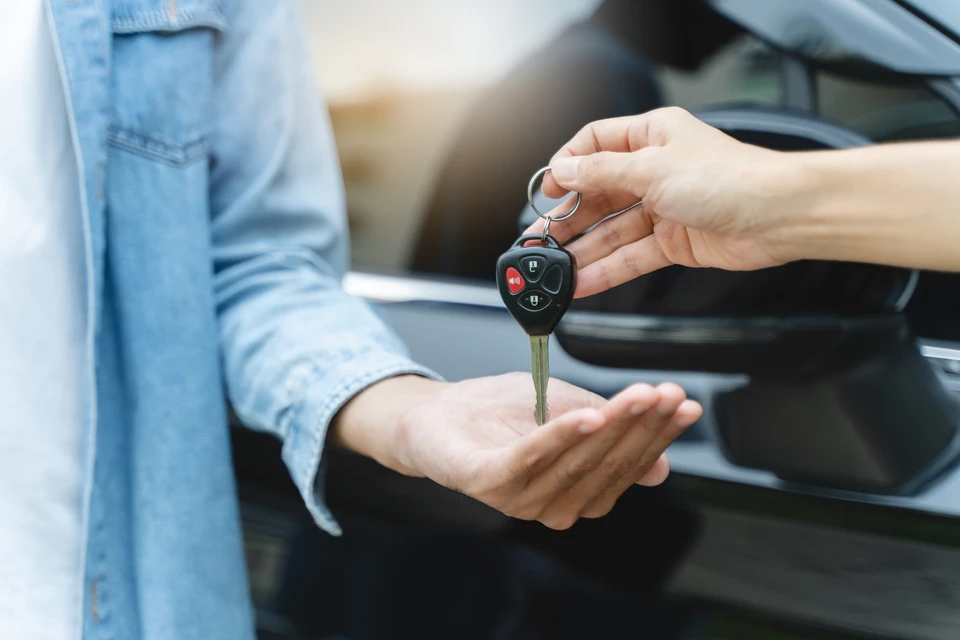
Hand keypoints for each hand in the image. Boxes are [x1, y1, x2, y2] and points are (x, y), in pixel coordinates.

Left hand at [333, 374, 700, 529]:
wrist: (433, 412)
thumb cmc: (498, 413)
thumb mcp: (567, 411)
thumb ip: (610, 433)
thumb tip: (661, 468)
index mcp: (575, 490)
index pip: (628, 466)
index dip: (658, 435)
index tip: (682, 403)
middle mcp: (551, 504)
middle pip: (607, 466)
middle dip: (642, 428)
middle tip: (664, 394)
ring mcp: (519, 499)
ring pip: (576, 463)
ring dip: (610, 428)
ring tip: (634, 397)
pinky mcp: (487, 483)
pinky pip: (530, 460)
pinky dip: (560, 437)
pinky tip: (585, 415)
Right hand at [525, 107, 811, 296]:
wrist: (779, 215)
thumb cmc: (731, 178)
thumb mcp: (653, 168)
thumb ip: (602, 173)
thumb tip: (564, 171)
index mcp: (651, 136)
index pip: (594, 145)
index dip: (567, 167)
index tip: (547, 191)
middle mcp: (656, 170)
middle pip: (599, 194)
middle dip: (569, 218)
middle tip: (540, 239)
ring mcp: (664, 208)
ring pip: (612, 231)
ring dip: (584, 250)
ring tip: (554, 270)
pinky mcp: (675, 242)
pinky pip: (632, 256)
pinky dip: (608, 270)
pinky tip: (584, 282)